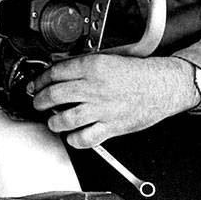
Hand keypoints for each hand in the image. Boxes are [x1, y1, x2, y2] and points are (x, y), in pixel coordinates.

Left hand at [31, 54, 198, 147]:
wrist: (163, 86)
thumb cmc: (140, 74)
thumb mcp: (110, 59)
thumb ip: (85, 66)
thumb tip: (62, 71)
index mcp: (94, 66)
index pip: (56, 72)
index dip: (41, 79)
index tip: (37, 84)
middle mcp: (94, 88)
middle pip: (54, 95)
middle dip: (40, 100)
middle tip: (38, 102)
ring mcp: (101, 109)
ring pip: (65, 119)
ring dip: (53, 121)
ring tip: (53, 120)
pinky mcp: (110, 127)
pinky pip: (84, 138)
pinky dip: (74, 139)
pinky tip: (73, 136)